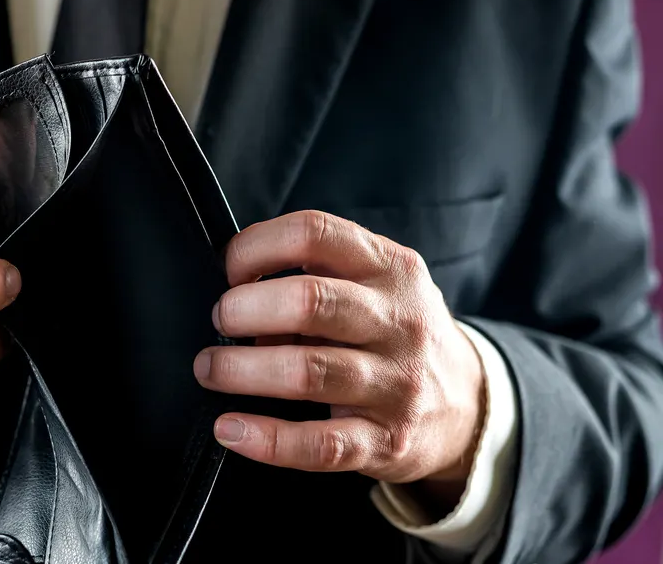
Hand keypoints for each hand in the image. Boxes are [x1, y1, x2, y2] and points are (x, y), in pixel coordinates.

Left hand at [194, 210, 484, 501]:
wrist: (467, 403)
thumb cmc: (394, 332)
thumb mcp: (375, 282)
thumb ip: (316, 272)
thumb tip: (234, 285)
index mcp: (389, 267)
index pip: (313, 234)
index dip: (256, 247)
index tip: (230, 269)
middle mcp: (398, 320)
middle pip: (308, 301)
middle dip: (244, 309)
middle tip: (220, 320)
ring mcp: (397, 383)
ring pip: (307, 372)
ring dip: (241, 371)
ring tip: (211, 369)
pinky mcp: (388, 440)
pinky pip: (320, 444)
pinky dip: (267, 438)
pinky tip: (231, 429)